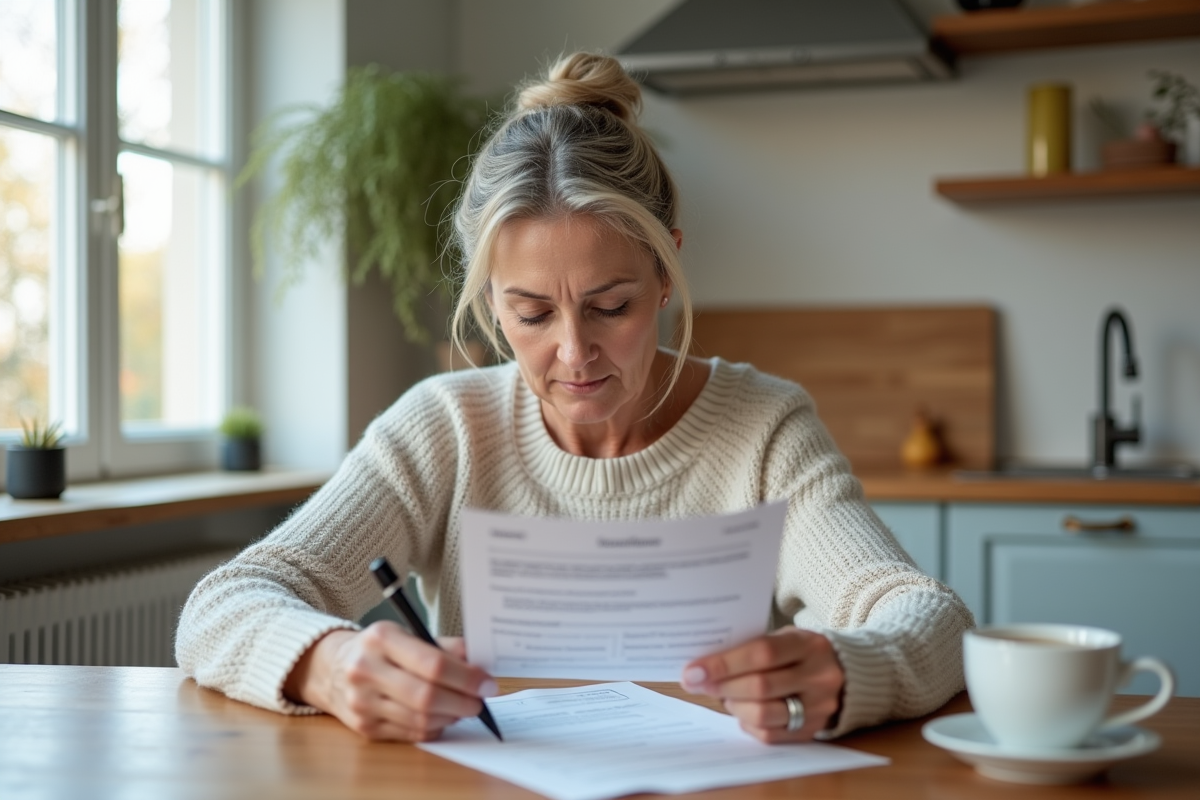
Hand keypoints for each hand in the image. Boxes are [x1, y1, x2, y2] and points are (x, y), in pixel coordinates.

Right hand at [283, 621, 497, 741]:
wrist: (330, 667)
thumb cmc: (379, 649)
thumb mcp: (406, 633)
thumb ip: (443, 646)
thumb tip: (479, 660)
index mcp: (381, 638)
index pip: (432, 663)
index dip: (466, 677)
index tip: (487, 683)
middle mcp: (365, 670)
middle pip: (427, 696)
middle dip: (462, 702)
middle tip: (480, 701)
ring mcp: (361, 702)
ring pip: (420, 720)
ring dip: (451, 717)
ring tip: (463, 707)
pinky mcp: (363, 727)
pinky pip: (410, 734)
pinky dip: (434, 728)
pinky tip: (442, 717)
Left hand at [680, 627, 844, 742]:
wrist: (847, 673)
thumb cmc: (800, 652)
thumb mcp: (784, 637)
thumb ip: (750, 648)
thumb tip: (702, 666)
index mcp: (809, 645)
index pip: (762, 653)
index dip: (724, 663)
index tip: (693, 670)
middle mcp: (819, 677)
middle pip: (760, 687)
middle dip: (721, 686)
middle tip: (697, 683)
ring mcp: (819, 707)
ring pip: (762, 715)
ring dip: (733, 705)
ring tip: (725, 695)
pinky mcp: (813, 730)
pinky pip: (769, 735)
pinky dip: (747, 723)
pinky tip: (743, 710)